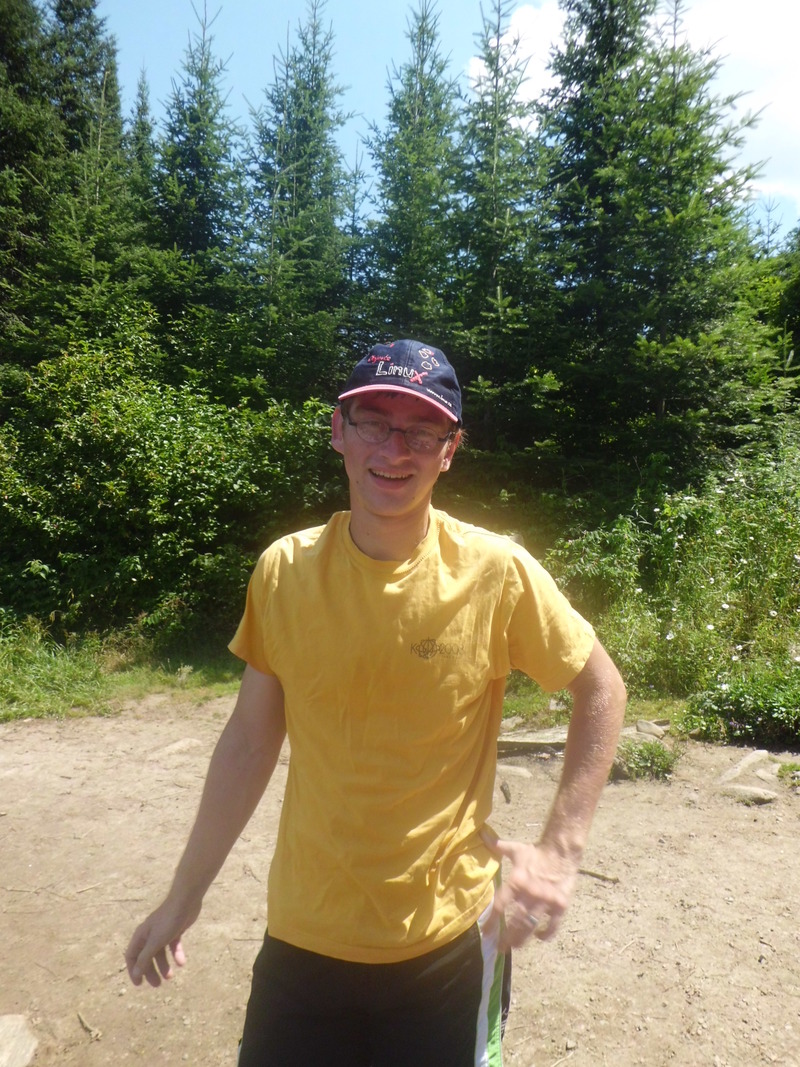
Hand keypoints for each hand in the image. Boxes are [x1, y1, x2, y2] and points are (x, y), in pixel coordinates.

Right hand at [125, 897, 200, 987]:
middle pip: (146, 957)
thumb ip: (145, 958)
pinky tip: (182, 963)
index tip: (139, 984)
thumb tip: (135, 973)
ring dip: (164, 966)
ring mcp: (162, 933)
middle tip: (158, 985)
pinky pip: (173, 947)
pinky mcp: (174, 931)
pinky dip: (176, 955)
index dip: (134, 970)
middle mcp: (149, 935)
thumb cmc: (168, 921)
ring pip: (160, 954)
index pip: (131, 956)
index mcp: (141, 936)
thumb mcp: (155, 942)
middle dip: (151, 971)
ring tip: (170, 977)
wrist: (186, 901)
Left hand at [482, 829, 579, 948]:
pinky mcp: (560, 906)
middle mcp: (530, 894)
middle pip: (515, 922)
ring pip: (531, 926)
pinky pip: (552, 926)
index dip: (492, 922)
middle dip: (507, 938)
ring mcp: (546, 901)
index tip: (486, 933)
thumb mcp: (516, 849)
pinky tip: (539, 937)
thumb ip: (497, 846)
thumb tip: (480, 834)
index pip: (501, 906)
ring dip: (522, 939)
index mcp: (517, 881)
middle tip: (500, 948)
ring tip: (515, 946)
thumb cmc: (536, 852)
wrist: (563, 851)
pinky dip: (545, 934)